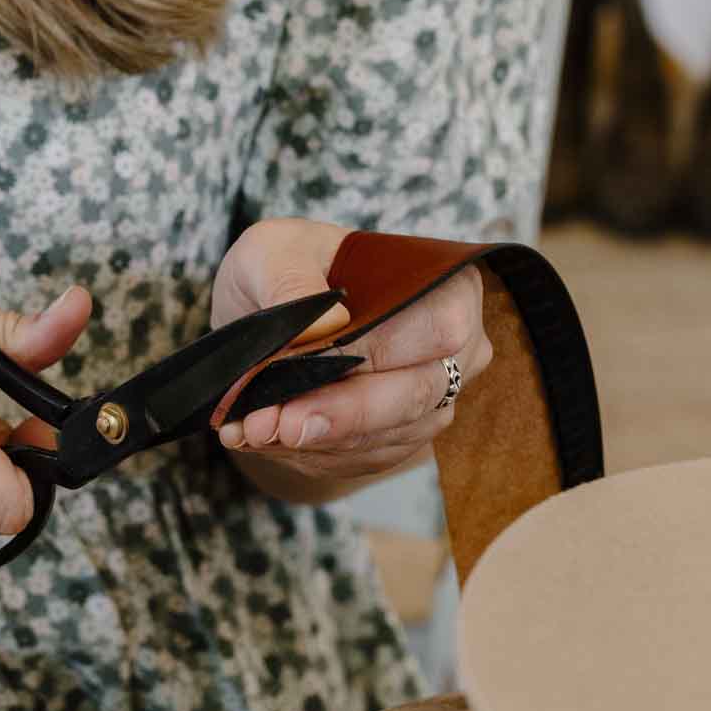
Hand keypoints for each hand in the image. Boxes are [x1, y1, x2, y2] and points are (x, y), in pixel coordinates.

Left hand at [209, 220, 490, 500]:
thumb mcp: (274, 251)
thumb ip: (292, 279)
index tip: (304, 367)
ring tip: (253, 428)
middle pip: (415, 395)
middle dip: (341, 414)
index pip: (434, 329)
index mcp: (446, 288)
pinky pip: (362, 459)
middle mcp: (456, 351)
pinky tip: (266, 439)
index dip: (373, 353)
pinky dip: (309, 453)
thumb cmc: (286, 267)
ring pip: (386, 437)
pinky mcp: (398, 439)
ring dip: (315, 440)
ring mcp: (431, 402)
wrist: (271, 311)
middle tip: (273, 422)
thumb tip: (327, 324)